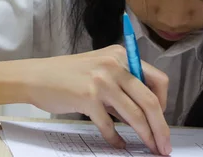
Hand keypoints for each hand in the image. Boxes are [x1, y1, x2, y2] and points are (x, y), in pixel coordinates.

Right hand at [24, 45, 171, 154]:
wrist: (37, 76)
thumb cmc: (68, 74)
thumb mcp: (101, 68)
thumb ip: (123, 83)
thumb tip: (146, 111)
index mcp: (122, 55)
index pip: (158, 79)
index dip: (165, 102)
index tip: (161, 118)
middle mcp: (115, 65)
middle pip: (151, 101)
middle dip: (161, 127)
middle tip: (164, 146)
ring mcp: (102, 81)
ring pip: (135, 115)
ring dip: (146, 136)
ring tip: (150, 148)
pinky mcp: (88, 98)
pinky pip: (110, 125)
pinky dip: (116, 138)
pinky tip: (119, 144)